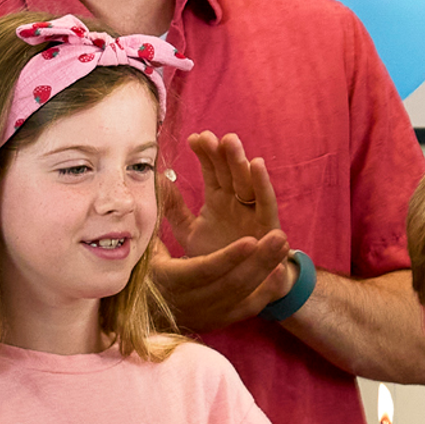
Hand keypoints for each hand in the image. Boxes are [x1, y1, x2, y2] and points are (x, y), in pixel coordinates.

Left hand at [153, 134, 293, 326]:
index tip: (193, 139)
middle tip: (208, 136)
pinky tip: (257, 163)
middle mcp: (237, 201)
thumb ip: (175, 210)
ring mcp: (253, 211)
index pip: (212, 170)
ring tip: (230, 141)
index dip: (204, 154)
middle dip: (220, 152)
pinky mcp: (269, 226)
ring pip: (246, 181)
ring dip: (239, 160)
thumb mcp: (190, 233)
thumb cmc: (218, 256)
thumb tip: (155, 186)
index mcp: (219, 199)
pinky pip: (266, 202)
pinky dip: (262, 183)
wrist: (242, 287)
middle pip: (229, 170)